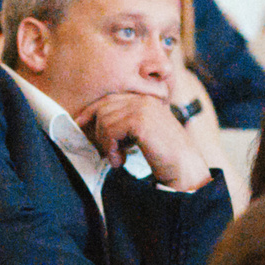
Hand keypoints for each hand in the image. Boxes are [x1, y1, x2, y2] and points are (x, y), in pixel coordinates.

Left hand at [82, 91, 209, 192]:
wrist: (185, 166)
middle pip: (103, 108)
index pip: (109, 98)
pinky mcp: (140, 121)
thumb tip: (95, 124)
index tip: (79, 123)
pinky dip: (110, 148)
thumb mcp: (142, 133)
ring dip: (106, 144)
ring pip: (104, 120)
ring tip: (118, 159)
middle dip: (98, 131)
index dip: (91, 111)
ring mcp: (143, 108)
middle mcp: (144, 98)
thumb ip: (124, 125)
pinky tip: (121, 160)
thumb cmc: (164, 154)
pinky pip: (110, 130)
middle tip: (108, 152)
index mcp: (145, 98)